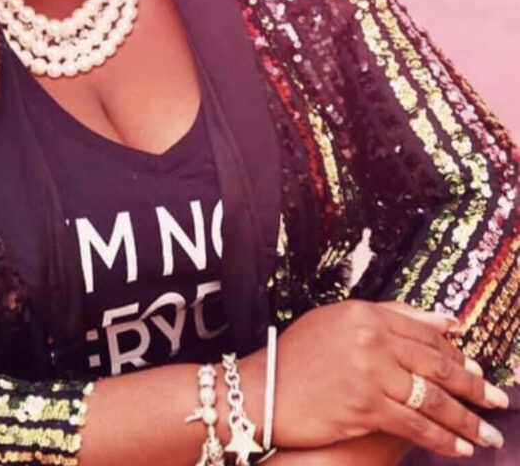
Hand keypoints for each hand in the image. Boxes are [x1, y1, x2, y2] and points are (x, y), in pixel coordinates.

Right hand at [271, 299, 507, 457]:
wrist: (264, 392)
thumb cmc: (297, 358)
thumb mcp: (337, 324)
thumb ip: (388, 317)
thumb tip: (444, 321)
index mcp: (364, 312)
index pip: (423, 332)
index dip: (455, 353)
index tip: (477, 368)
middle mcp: (370, 337)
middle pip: (435, 362)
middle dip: (472, 385)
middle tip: (497, 400)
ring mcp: (370, 371)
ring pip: (432, 396)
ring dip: (466, 419)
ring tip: (488, 433)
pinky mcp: (367, 405)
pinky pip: (417, 424)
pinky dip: (442, 438)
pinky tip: (460, 448)